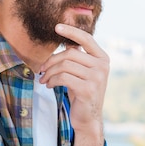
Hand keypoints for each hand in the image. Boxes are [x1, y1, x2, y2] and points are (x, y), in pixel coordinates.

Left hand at [39, 24, 109, 145]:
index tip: (56, 27)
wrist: (88, 118)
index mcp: (103, 58)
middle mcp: (102, 66)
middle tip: (41, 70)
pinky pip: (63, 78)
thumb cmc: (82, 93)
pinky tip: (49, 85)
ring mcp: (97, 78)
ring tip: (44, 79)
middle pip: (70, 54)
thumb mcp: (82, 72)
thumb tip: (67, 39)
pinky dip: (52, 80)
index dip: (71, 31)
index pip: (87, 38)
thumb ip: (78, 57)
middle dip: (51, 61)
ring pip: (65, 66)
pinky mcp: (88, 89)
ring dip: (49, 72)